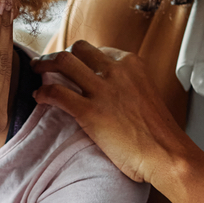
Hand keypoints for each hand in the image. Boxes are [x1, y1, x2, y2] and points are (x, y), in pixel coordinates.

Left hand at [30, 40, 187, 185]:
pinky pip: (57, 93)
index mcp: (132, 64)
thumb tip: (109, 89)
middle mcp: (116, 70)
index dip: (81, 57)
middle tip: (48, 63)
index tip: (73, 65)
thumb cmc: (158, 132)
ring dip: (44, 64)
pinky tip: (39, 97)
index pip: (98, 50)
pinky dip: (43, 93)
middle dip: (60, 54)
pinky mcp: (90, 111)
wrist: (167, 154)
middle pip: (78, 49)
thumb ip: (127, 84)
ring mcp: (102, 89)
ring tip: (36, 70)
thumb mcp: (145, 93)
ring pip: (63, 62)